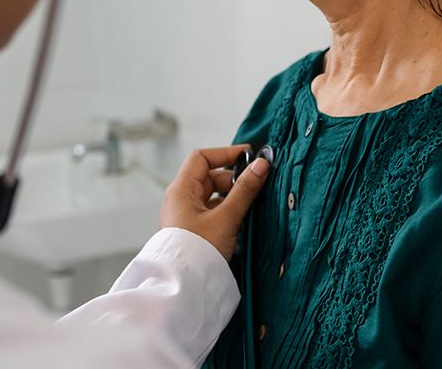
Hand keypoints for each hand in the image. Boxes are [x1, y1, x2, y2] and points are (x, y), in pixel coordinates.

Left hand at [159, 144, 269, 260]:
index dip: (225, 153)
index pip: (202, 158)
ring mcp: (186, 216)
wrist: (183, 287)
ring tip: (250, 208)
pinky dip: (227, 213)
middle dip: (234, 180)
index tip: (249, 156)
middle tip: (255, 187)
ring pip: (213, 197)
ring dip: (232, 199)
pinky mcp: (193, 231)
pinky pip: (212, 213)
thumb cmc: (197, 252)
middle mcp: (181, 199)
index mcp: (181, 190)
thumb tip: (261, 165)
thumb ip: (245, 190)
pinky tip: (241, 223)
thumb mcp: (226, 218)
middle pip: (210, 177)